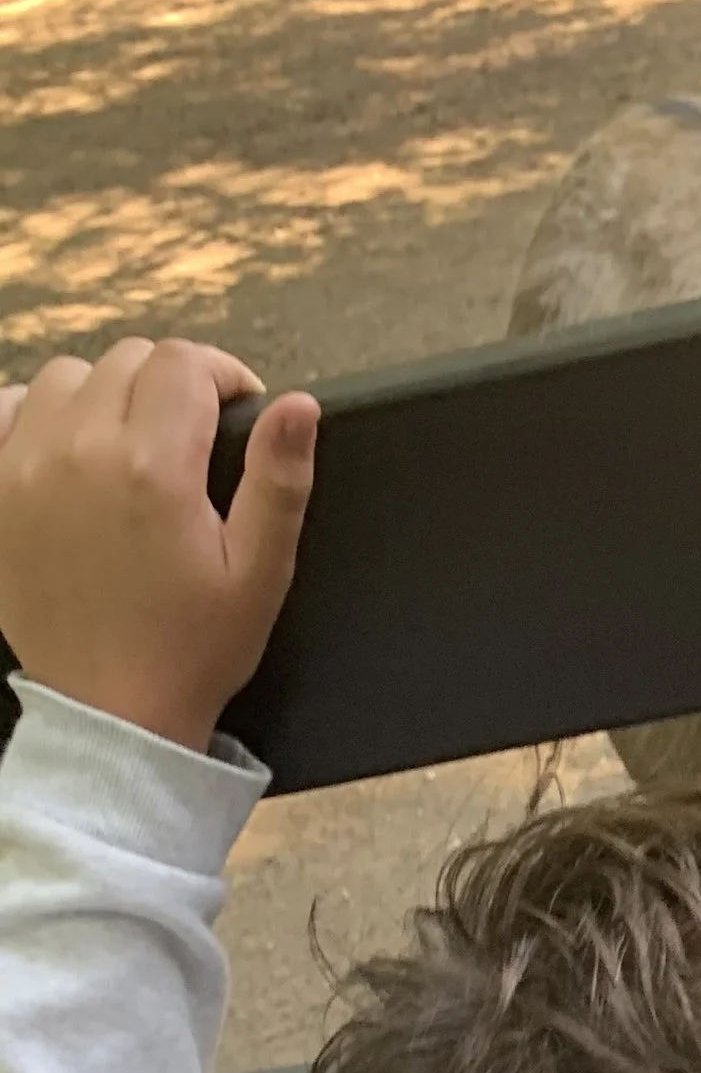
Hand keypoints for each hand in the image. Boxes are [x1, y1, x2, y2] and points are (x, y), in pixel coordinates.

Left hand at [0, 338, 316, 749]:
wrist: (111, 712)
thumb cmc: (191, 650)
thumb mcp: (259, 575)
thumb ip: (280, 482)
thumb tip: (298, 406)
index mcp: (154, 469)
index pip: (183, 364)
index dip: (221, 375)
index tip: (236, 406)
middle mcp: (80, 452)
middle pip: (126, 361)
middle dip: (168, 384)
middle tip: (191, 436)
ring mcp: (24, 467)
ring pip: (66, 376)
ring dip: (105, 394)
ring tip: (131, 444)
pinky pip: (7, 407)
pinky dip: (38, 412)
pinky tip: (68, 447)